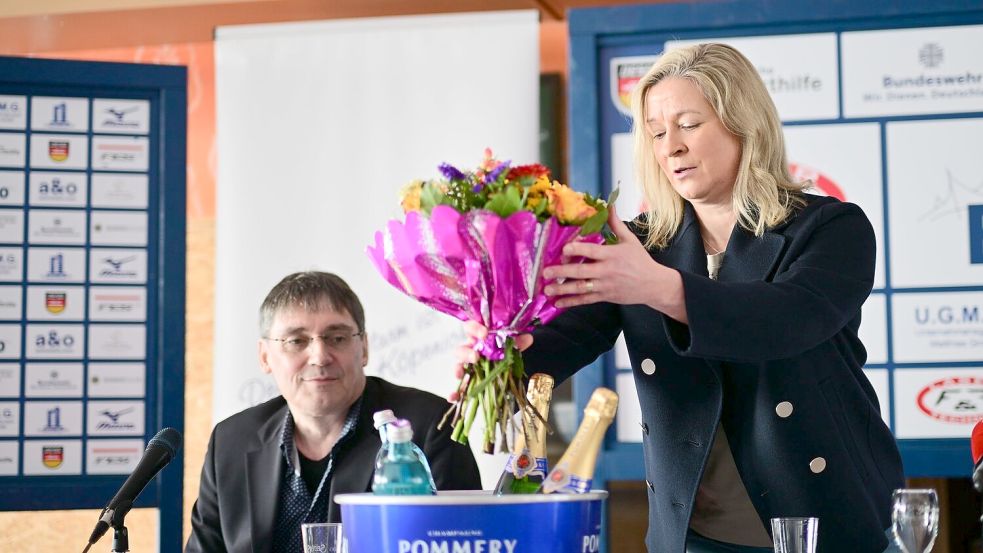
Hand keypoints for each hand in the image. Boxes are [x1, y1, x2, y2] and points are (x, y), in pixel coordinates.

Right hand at [449, 321, 532, 401]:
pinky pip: (458, 388)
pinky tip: (454, 397)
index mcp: (478, 339)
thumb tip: (527, 338)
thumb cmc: (503, 352)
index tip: (484, 333)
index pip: (471, 328)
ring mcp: (467, 367)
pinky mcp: (467, 382)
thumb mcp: (512, 346)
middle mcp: (470, 351)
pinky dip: (454, 393)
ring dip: (458, 369)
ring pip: (457, 365)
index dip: (475, 329)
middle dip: (466, 352)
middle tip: (476, 357)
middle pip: (461, 349)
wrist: (506, 368)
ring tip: (460, 374)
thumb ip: (518, 342)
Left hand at [542, 205, 687, 320]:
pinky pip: (586, 300)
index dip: (577, 250)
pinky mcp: (605, 296)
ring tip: (547, 289)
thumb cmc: (640, 260)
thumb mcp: (630, 240)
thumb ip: (615, 223)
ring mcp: (605, 286)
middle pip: (582, 271)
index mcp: (612, 255)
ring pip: (581, 288)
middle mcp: (607, 271)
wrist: (653, 284)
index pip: (592, 251)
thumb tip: (608, 204)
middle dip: (562, 272)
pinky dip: (571, 302)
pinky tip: (558, 303)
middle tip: (546, 271)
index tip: (564, 249)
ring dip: (563, 289)